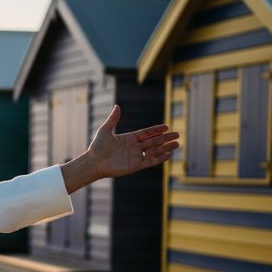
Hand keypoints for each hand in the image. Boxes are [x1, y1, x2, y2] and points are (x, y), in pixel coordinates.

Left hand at [61, 105, 179, 192]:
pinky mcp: (135, 166)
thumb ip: (113, 119)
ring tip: (177, 144)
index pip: (146, 133)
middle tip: (178, 134)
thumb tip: (117, 106)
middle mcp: (133, 147)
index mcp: (128, 138)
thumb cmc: (97, 147)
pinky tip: (168, 154)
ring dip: (165, 147)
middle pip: (153, 141)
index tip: (166, 127)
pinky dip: (159, 158)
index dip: (156, 130)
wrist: (93, 163)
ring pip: (154, 151)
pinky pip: (150, 162)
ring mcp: (135, 157)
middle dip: (165, 138)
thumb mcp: (105, 130)